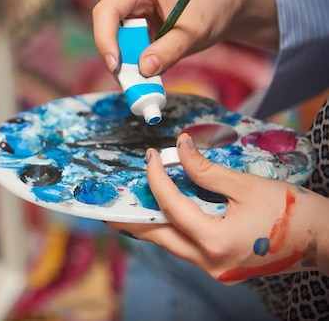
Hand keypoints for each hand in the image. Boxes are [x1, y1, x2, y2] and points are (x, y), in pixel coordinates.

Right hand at [92, 0, 278, 76]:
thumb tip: (144, 69)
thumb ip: (170, 49)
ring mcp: (129, 11)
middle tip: (127, 80)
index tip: (115, 66)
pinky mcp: (133, 26)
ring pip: (112, 40)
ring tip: (142, 80)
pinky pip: (124, 48)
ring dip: (124, 62)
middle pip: (105, 26)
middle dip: (114, 54)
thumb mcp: (195, 30)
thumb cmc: (212, 8)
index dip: (105, 38)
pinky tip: (148, 72)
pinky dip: (132, 64)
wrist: (223, 5)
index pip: (108, 10)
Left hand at [106, 133, 328, 282]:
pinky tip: (161, 214)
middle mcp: (209, 261)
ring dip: (149, 224)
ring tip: (128, 206)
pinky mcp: (220, 266)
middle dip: (132, 218)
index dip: (157, 179)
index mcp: (216, 241)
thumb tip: (179, 148)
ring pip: (170, 245)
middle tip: (108, 203)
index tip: (149, 157)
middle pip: (158, 237)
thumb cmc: (290, 211)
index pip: (172, 207)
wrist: (322, 239)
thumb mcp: (247, 186)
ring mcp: (214, 268)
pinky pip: (185, 247)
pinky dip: (170, 229)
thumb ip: (207, 170)